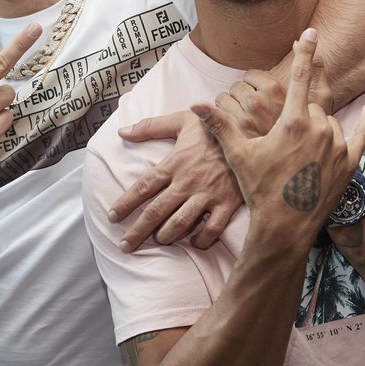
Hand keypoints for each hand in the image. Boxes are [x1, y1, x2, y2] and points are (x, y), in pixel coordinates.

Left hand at [111, 110, 242, 251]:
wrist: (251, 132)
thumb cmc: (213, 127)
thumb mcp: (181, 120)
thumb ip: (150, 126)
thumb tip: (122, 131)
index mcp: (174, 163)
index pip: (143, 187)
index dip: (125, 204)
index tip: (112, 217)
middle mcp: (187, 182)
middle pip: (155, 212)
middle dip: (137, 232)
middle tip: (124, 245)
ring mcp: (208, 195)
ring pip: (180, 225)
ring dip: (165, 237)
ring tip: (158, 242)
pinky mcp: (227, 204)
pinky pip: (211, 231)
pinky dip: (201, 241)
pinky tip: (194, 243)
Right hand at [192, 29, 364, 254]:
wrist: (284, 227)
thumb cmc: (259, 189)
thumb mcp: (239, 155)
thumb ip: (220, 125)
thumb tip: (195, 104)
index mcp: (291, 122)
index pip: (297, 78)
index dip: (303, 53)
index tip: (310, 32)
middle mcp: (318, 129)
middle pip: (310, 107)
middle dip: (298, 117)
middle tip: (283, 141)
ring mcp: (336, 145)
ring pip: (329, 123)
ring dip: (318, 129)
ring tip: (300, 154)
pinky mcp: (350, 163)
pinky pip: (361, 135)